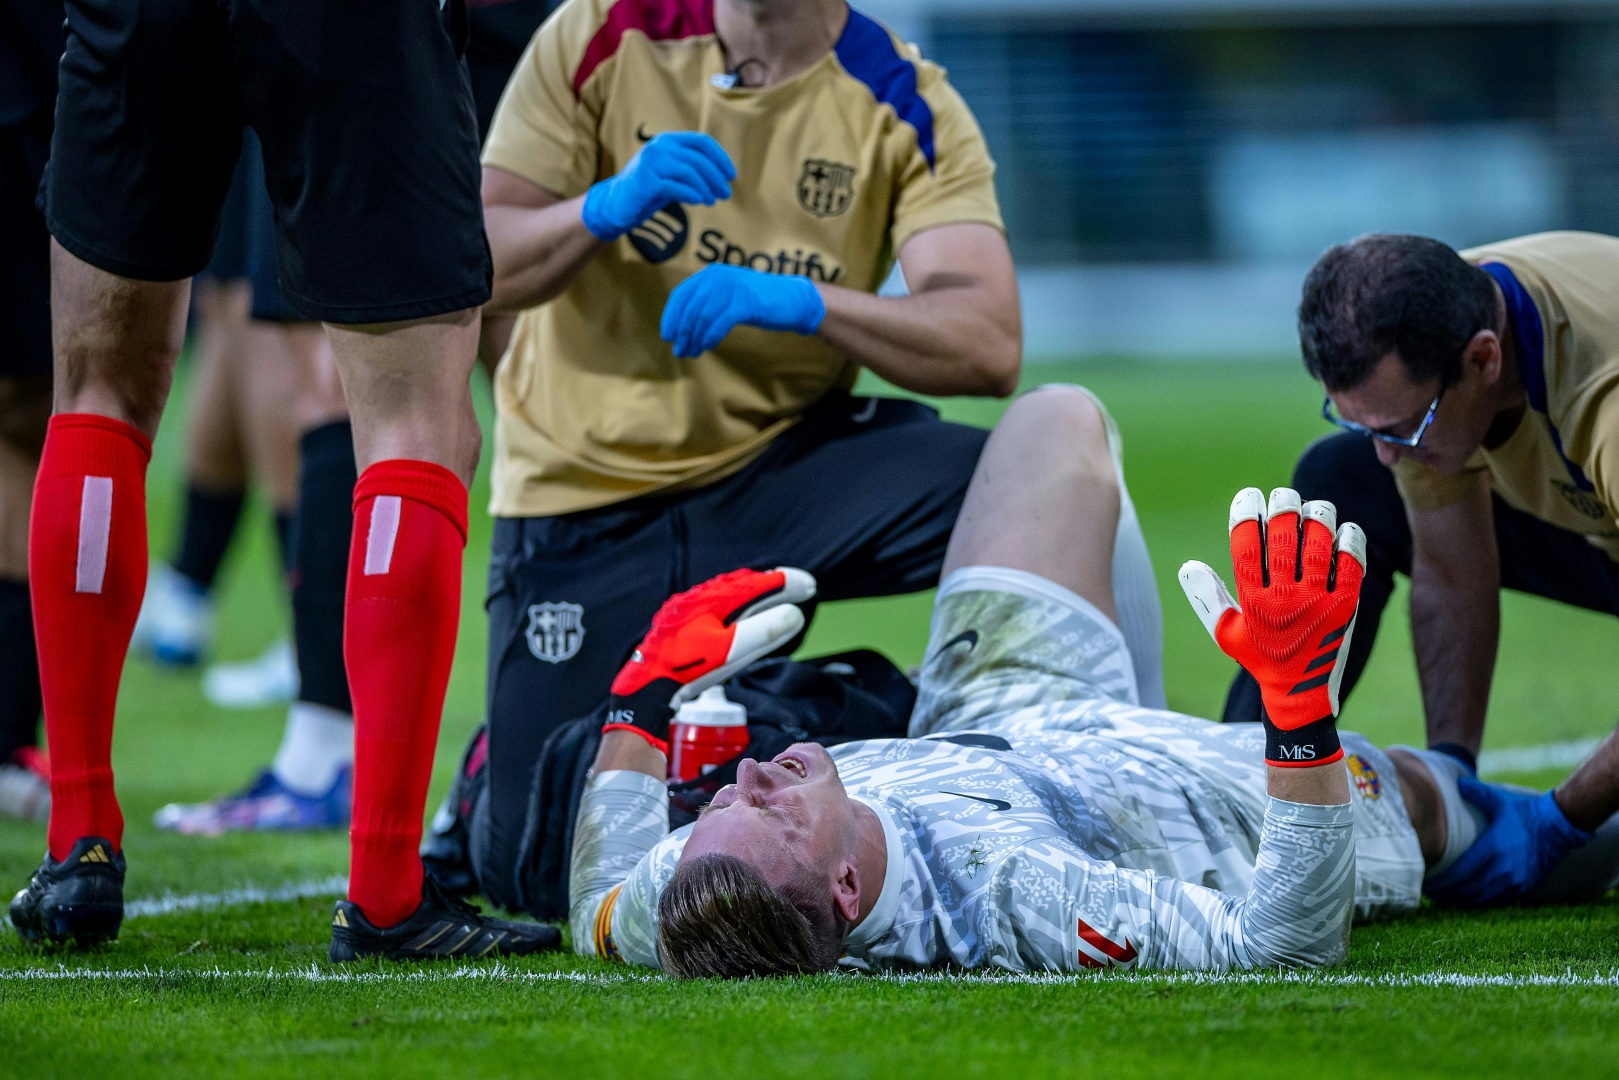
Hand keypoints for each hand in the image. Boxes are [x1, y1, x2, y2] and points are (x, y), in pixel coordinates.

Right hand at [580, 132, 734, 241]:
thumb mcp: (672, 173)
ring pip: (689, 172)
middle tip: (726, 194)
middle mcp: (660, 146)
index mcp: (668, 140)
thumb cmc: (649, 189)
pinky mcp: (646, 181)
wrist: (617, 202)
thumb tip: (723, 177)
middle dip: (716, 177)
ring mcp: (651, 162)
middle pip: (698, 159)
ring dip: (706, 188)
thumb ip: (692, 169)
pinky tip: (699, 201)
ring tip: (712, 201)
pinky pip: (676, 186)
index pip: (702, 142)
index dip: (720, 158)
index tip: (731, 175)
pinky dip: (691, 194)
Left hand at [605, 567, 816, 748]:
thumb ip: (761, 631)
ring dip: (755, 591)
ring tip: (775, 593)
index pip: (757, 585)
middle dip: (773, 584)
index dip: (785, 583)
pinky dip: (736, 603)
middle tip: (798, 585)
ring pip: (728, 592)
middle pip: (744, 584)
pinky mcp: (680, 621)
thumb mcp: (728, 651)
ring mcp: (688, 608)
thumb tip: (794, 613)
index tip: (809, 585)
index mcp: (714, 599)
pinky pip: (715, 602)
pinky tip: (738, 612)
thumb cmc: (686, 667)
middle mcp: (700, 596)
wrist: (645, 684)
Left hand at [660, 265, 826, 357]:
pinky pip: (720, 323)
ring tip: (691, 352)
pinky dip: (710, 336)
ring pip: (702, 317)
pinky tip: (707, 346)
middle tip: (679, 350)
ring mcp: (732, 289)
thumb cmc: (760, 301)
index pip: (682, 294)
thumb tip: (683, 324)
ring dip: (694, 338)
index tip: (668, 335)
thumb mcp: (730, 295)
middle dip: (682, 332)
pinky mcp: (745, 303)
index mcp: (712, 274)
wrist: (792, 299)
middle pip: (690, 308)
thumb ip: (708, 302)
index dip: (671, 316)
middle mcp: (719, 277)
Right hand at [1179, 487, 1366, 766]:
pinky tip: (1340, 529)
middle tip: (1282, 496)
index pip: (1245, 545)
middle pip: (1283, 536)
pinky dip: (1348, 539)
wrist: (1301, 693)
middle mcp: (1285, 599)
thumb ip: (1207, 598)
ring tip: (1311, 509)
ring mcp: (1319, 601)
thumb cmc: (1260, 658)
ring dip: (1315, 517)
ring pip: (1318, 542)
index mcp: (1253, 603)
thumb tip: (1189, 565)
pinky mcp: (1347, 604)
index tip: (1248, 497)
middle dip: (1282, 506)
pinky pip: (1352, 562)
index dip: (1245, 513)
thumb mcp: (1226, 632)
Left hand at [1425, 778, 1590, 904]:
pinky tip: (1468, 898)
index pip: (1461, 872)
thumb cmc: (1526, 811)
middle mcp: (1503, 869)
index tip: (1427, 883)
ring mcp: (1515, 880)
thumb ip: (1476, 793)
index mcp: (1492, 849)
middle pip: (1468, 889)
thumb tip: (1457, 782)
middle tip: (1430, 892)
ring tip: (1444, 897)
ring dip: (1462, 899)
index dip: (1442, 881)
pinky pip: (1498, 899)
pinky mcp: (1525, 886)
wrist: (1559, 826)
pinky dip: (1481, 900)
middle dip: (1447, 892)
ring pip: (1482, 897)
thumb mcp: (1499, 799)